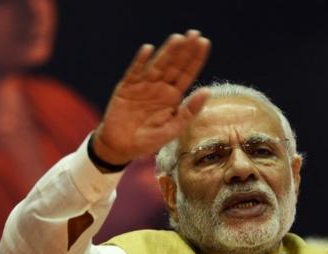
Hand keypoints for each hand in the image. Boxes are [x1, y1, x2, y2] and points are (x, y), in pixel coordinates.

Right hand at [93, 30, 210, 164]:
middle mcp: (160, 87)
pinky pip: (134, 71)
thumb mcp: (172, 129)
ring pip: (157, 65)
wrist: (120, 147)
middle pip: (174, 65)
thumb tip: (207, 90)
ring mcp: (143, 86)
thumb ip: (189, 111)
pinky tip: (148, 49)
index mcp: (173, 97)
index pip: (187, 74)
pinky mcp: (126, 87)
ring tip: (177, 38)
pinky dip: (140, 61)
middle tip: (194, 34)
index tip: (204, 43)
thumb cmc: (148, 140)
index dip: (196, 59)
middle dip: (184, 50)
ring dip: (166, 52)